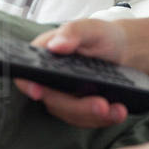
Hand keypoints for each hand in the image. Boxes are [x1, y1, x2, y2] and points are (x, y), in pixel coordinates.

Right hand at [14, 19, 131, 127]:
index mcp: (44, 57)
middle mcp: (49, 80)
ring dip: (95, 116)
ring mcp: (63, 97)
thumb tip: (56, 45)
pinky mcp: (78, 109)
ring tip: (118, 111)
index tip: (38, 92)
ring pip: (71, 114)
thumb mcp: (91, 28)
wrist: (122, 51)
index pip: (26, 74)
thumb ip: (73, 32)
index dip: (28, 84)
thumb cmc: (101, 36)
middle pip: (53, 101)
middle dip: (77, 107)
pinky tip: (119, 113)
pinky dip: (104, 119)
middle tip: (102, 105)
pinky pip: (86, 120)